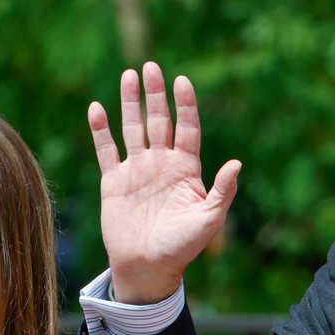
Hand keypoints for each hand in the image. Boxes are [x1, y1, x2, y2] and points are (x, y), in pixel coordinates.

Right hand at [88, 61, 240, 303]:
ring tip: (128, 76)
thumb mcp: (209, 220)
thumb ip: (222, 191)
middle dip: (155, 93)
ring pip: (132, 128)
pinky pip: (106, 150)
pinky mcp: (113, 181)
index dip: (186, 105)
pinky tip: (96, 108)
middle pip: (159, 120)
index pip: (187, 128)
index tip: (182, 81)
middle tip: (151, 66)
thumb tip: (237, 163)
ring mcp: (137, 170)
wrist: (148, 268)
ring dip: (129, 102)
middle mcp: (161, 163)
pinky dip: (100, 129)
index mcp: (186, 169)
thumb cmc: (183, 247)